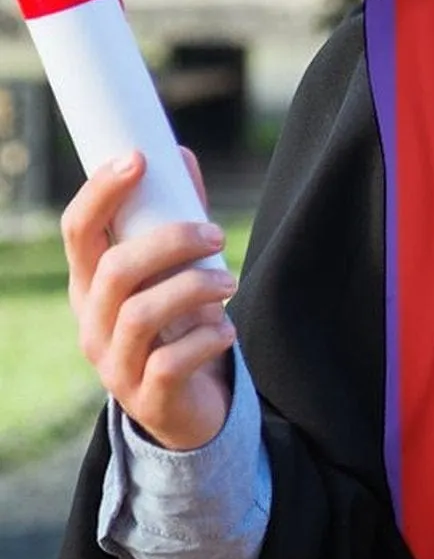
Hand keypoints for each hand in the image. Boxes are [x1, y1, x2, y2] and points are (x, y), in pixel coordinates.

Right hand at [62, 150, 236, 451]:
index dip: (101, 192)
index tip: (139, 158)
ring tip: (230, 282)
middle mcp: (91, 322)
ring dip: (196, 287)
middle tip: (216, 235)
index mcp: (90, 284)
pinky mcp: (147, 396)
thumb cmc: (176, 322)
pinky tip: (225, 329)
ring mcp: (114, 363)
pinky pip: (171, 362)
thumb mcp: (170, 270)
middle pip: (115, 270)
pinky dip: (208, 338)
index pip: (78, 231)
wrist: (183, 404)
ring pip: (142, 314)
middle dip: (171, 242)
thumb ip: (175, 217)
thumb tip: (180, 155)